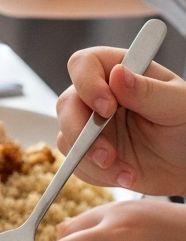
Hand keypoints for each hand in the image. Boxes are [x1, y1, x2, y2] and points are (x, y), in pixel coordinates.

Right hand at [56, 46, 185, 193]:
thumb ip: (148, 90)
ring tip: (127, 172)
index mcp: (121, 70)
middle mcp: (100, 94)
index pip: (83, 64)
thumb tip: (118, 74)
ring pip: (66, 137)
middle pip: (66, 104)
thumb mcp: (178, 105)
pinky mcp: (89, 152)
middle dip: (82, 134)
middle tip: (108, 154)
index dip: (87, 84)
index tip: (107, 108)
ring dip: (92, 160)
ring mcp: (91, 125)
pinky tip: (125, 175)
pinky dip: (98, 175)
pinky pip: (75, 164)